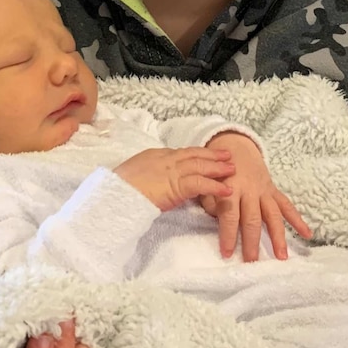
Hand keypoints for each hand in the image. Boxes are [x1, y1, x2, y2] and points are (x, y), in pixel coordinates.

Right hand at [114, 146, 234, 210]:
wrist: (114, 194)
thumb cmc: (118, 189)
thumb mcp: (133, 177)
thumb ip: (147, 177)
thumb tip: (152, 183)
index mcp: (154, 155)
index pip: (181, 153)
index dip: (196, 154)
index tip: (207, 155)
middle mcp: (166, 159)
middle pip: (194, 155)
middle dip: (212, 155)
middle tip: (227, 155)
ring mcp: (172, 170)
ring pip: (201, 166)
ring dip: (218, 168)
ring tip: (233, 170)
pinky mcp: (177, 185)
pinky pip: (201, 184)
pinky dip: (216, 186)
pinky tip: (227, 190)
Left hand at [202, 132, 311, 261]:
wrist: (235, 148)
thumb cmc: (218, 171)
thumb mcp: (208, 181)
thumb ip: (210, 199)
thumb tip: (217, 216)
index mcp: (231, 188)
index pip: (230, 214)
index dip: (228, 234)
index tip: (227, 253)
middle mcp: (250, 190)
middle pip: (252, 219)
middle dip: (252, 242)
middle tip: (252, 262)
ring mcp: (264, 191)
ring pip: (273, 215)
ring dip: (278, 236)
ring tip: (282, 256)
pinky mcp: (274, 190)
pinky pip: (287, 206)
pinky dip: (298, 220)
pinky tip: (307, 234)